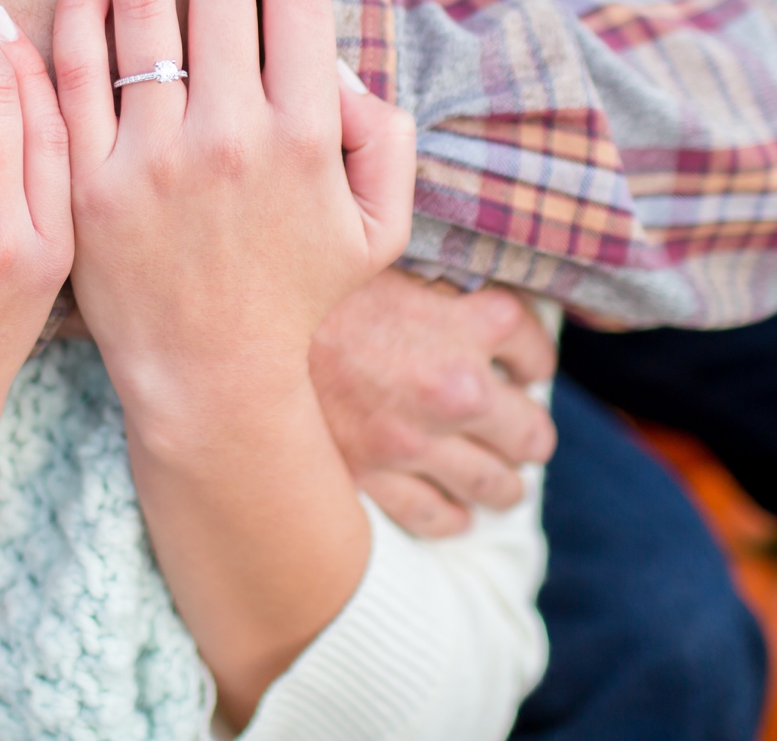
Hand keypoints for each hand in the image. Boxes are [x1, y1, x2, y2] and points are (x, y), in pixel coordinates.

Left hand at [49, 0, 415, 723]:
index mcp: (304, 137)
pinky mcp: (87, 180)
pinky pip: (74, 67)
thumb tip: (342, 65)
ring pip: (141, 11)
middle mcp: (229, 137)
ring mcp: (151, 158)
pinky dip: (79, 10)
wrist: (209, 376)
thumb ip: (386, 140)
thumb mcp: (377, 230)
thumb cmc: (294, 298)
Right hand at [312, 270, 558, 536]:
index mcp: (470, 324)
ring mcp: (417, 441)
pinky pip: (436, 515)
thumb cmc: (315, 282)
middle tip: (519, 429)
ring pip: (495, 484)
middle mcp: (457, 389)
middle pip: (531, 431)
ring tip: (500, 478)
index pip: (535, 350)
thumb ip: (438, 281)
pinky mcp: (374, 476)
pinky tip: (455, 509)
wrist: (241, 320)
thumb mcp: (389, 260)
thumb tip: (467, 290)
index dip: (532, 358)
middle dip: (528, 430)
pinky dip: (453, 515)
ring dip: (504, 481)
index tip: (523, 364)